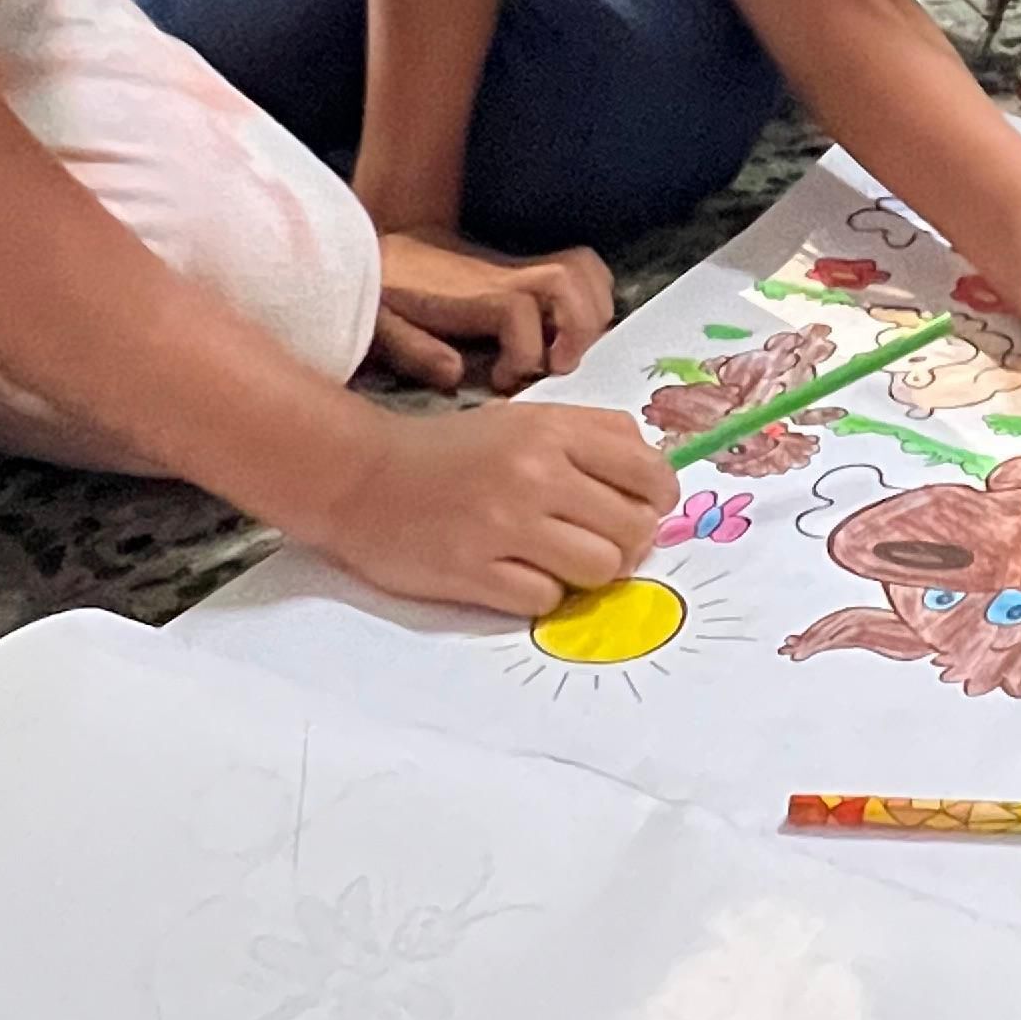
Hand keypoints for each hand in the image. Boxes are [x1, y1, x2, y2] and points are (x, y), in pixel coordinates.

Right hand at [307, 396, 677, 615]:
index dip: (659, 499)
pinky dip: (541, 594)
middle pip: (633, 528)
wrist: (361, 477)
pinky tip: (518, 575)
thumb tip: (656, 474)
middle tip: (600, 543)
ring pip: (600, 568)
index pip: (649, 472)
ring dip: (588, 573)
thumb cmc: (451, 451)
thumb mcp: (524, 421)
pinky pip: (546, 598)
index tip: (645, 510)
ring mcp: (504, 525)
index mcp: (552, 431)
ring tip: (561, 562)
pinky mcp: (474, 571)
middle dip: (627, 543)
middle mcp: (535, 474)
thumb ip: (593, 437)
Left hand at [373, 227, 616, 395]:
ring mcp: (517, 268)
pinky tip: (572, 328)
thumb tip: (455, 374)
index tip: (502, 382)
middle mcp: (502, 274)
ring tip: (572, 349)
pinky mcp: (523, 269)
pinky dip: (591, 293)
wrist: (379, 248)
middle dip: (578, 328)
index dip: (522, 353)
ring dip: (591, 310)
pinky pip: (578, 267)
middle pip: (566, 280)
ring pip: (581, 268)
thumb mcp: (382, 325)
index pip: (517, 312)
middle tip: (560, 367)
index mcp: (469, 292)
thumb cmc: (380, 293)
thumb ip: (413, 349)